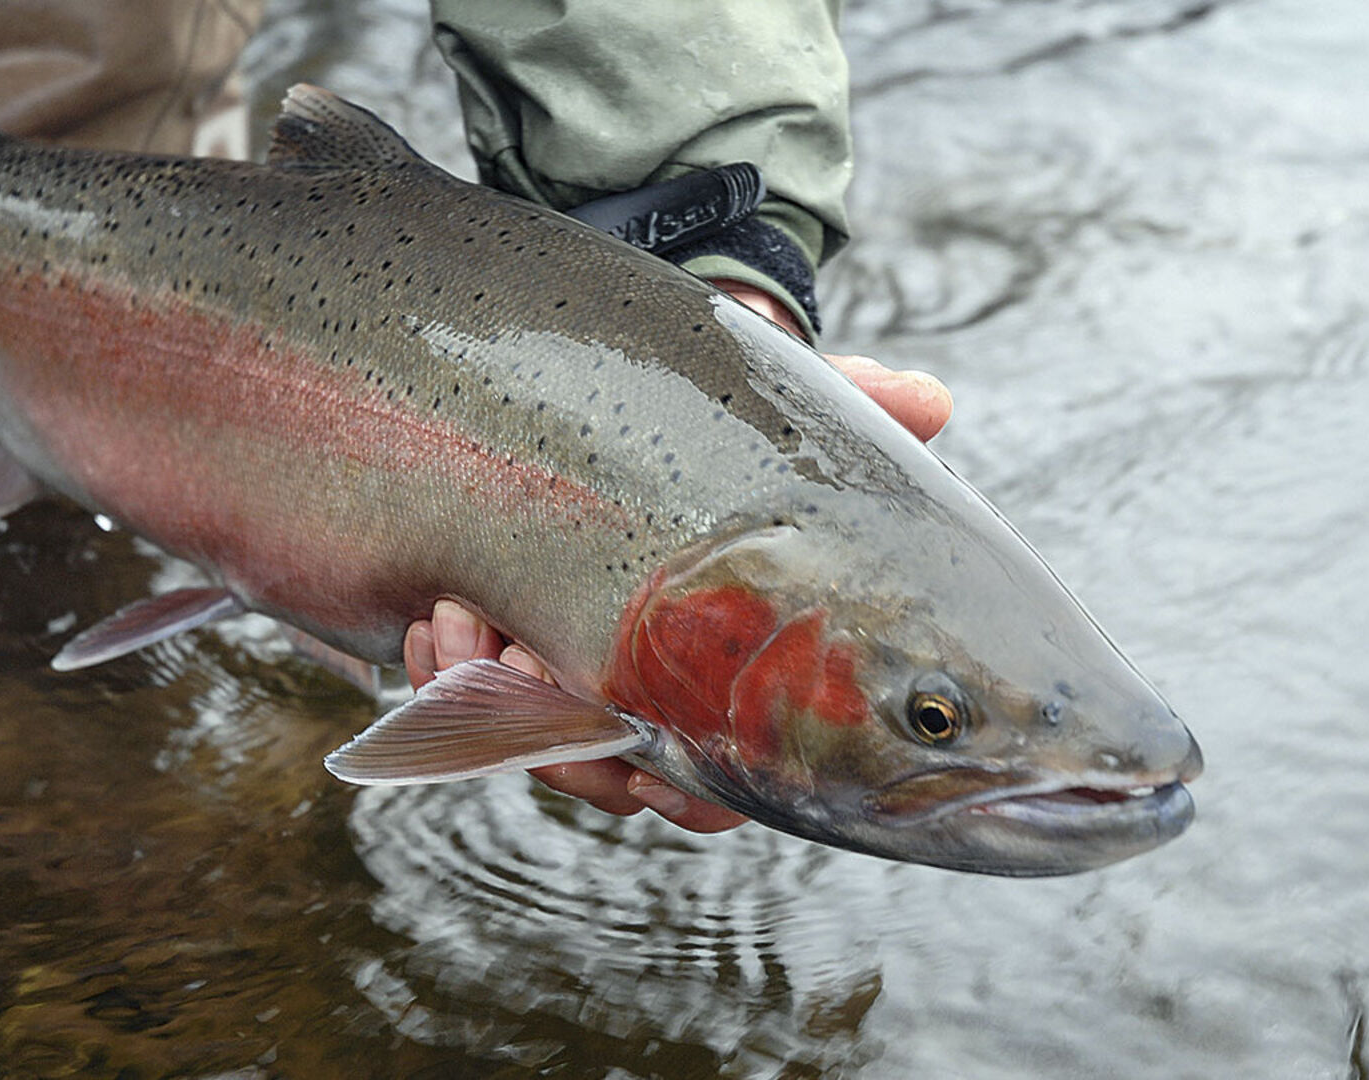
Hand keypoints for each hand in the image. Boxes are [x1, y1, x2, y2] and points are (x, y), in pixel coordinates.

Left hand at [403, 279, 952, 832]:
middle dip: (571, 737)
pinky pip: (461, 705)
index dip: (694, 790)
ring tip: (466, 616)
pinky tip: (437, 621)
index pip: (727, 774)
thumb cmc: (696, 415)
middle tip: (531, 665)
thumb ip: (841, 408)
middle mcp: (649, 684)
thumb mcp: (761, 408)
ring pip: (532, 744)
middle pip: (618, 777)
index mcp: (728, 663)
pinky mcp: (491, 650)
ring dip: (493, 699)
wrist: (571, 380)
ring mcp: (566, 669)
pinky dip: (444, 675)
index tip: (653, 766)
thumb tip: (931, 401)